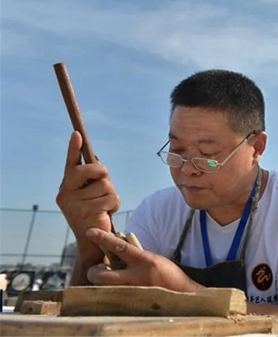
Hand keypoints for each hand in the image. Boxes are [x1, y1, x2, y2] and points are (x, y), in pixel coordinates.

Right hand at [56, 131, 120, 263]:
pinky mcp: (87, 212)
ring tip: (104, 206)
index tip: (77, 133)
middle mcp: (66, 193)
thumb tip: (95, 160)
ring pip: (106, 185)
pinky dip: (114, 204)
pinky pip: (111, 198)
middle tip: (104, 183)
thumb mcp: (90, 194)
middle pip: (92, 170)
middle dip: (103, 173)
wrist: (92, 240)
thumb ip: (91, 180)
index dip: (73, 148)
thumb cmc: (94, 212)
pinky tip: (106, 214)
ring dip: (111, 195)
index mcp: (66, 186)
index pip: (70, 163)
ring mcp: (75, 204)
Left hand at [85, 228, 199, 292]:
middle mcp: (136, 277)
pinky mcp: (131, 300)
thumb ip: (135, 252)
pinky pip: (114, 293)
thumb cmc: (167, 274)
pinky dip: (111, 288)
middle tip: (96, 268)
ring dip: (102, 280)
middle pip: (102, 275)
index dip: (103, 238)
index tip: (90, 231)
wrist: (181, 294)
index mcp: (145, 261)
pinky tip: (116, 283)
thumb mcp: (153, 259)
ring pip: (106, 286)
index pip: (119, 247)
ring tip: (106, 274)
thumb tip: (120, 238)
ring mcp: (132, 291)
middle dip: (94, 271)